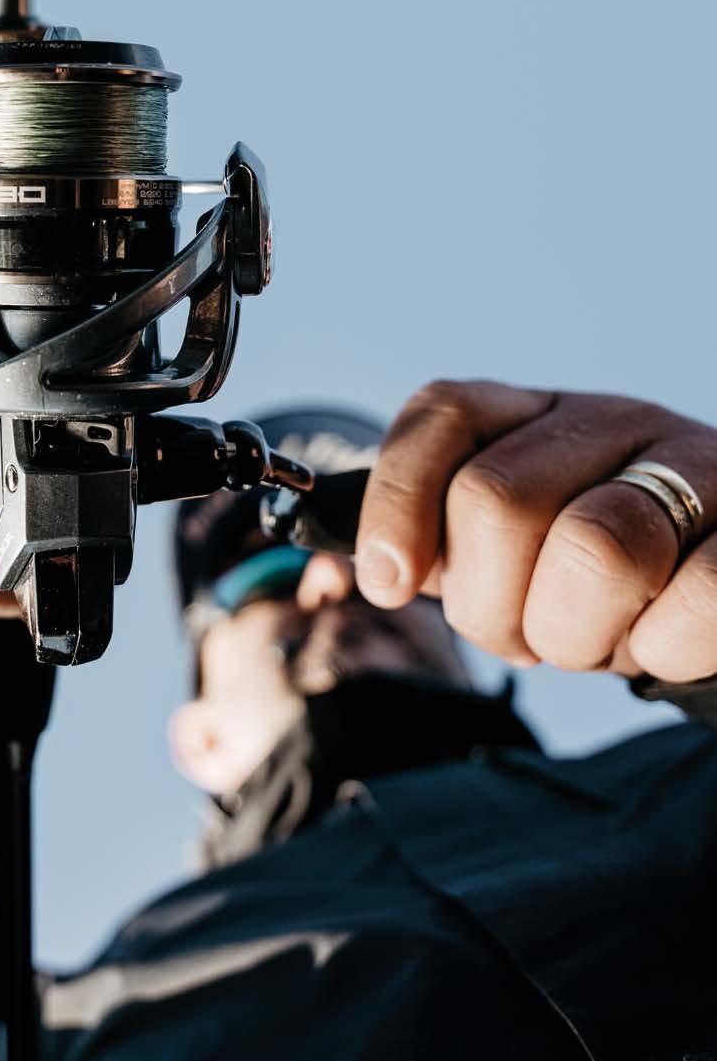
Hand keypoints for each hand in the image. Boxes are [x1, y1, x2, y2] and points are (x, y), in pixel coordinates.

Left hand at [354, 381, 716, 682]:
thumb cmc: (592, 583)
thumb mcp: (506, 555)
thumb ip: (438, 548)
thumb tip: (376, 574)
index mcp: (535, 415)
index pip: (444, 414)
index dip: (398, 503)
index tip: (390, 585)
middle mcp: (612, 420)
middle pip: (497, 498)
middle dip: (492, 603)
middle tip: (527, 635)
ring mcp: (695, 465)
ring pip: (596, 546)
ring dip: (575, 633)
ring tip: (594, 640)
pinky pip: (698, 596)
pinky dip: (657, 647)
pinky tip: (656, 644)